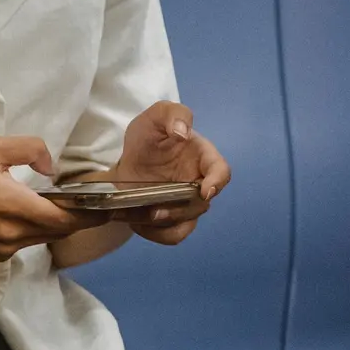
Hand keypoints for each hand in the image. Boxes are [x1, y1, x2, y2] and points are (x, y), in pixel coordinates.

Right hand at [0, 137, 101, 260]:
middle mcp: (13, 234)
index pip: (67, 218)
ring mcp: (2, 248)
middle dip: (78, 218)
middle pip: (59, 231)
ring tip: (63, 206)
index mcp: (16, 207)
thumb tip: (51, 168)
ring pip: (42, 238)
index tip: (111, 206)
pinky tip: (30, 214)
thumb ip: (30, 150)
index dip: (92, 214)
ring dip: (55, 224)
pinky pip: (23, 243)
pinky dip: (34, 230)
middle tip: (92, 203)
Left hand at [107, 100, 231, 245]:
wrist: (127, 159)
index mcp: (203, 158)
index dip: (217, 182)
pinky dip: (157, 234)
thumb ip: (173, 115)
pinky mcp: (171, 218)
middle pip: (201, 204)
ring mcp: (186, 203)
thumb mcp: (156, 116)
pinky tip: (139, 223)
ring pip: (188, 222)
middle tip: (155, 210)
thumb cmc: (149, 136)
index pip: (221, 172)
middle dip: (181, 209)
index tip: (205, 190)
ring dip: (168, 223)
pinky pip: (172, 235)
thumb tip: (182, 132)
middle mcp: (199, 183)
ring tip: (144, 217)